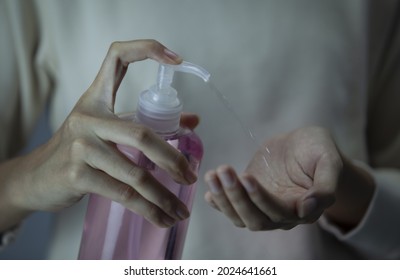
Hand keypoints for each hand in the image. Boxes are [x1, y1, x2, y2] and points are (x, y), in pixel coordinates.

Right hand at [0, 40, 197, 230]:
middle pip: (142, 134)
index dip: (147, 50)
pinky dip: (147, 209)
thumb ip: (146, 122)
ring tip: (180, 210)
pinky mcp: (77, 175)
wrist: (37, 176)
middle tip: (190, 177)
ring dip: (164, 195)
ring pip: (136, 172)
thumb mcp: (108, 128)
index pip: (117, 58)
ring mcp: (81, 146)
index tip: (177, 59)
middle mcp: (88, 116)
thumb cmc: (79, 149)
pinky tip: (161, 218)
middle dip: (173, 160)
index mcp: (96, 98)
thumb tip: (192, 122)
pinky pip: (123, 194)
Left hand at [204, 126, 342, 230]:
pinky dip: (219, 204)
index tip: (246, 178)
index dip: (260, 198)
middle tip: (223, 171)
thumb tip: (308, 210)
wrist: (303, 145)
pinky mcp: (249, 197)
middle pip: (256, 219)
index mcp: (303, 209)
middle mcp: (282, 215)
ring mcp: (263, 207)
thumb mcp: (329, 160)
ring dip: (224, 199)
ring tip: (213, 175)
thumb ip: (325, 186)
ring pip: (241, 217)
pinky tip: (209, 193)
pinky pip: (233, 209)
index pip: (278, 212)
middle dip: (237, 197)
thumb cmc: (318, 150)